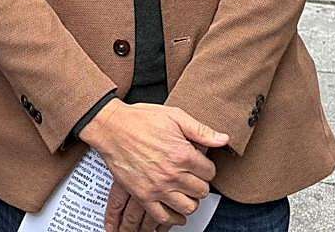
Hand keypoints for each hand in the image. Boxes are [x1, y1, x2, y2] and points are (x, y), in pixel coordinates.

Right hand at [80, 100, 228, 225]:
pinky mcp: (142, 195)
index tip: (199, 165)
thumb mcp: (174, 116)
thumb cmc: (140, 119)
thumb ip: (201, 130)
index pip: (210, 172)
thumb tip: (223, 139)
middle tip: (192, 177)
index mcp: (182, 154)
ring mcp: (157, 187)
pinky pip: (163, 217)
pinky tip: (174, 210)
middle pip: (201, 191)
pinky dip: (172, 217)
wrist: (111, 127)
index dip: (206, 167)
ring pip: (188, 207)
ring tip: (184, 191)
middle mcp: (172, 174)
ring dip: (189, 200)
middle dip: (200, 183)